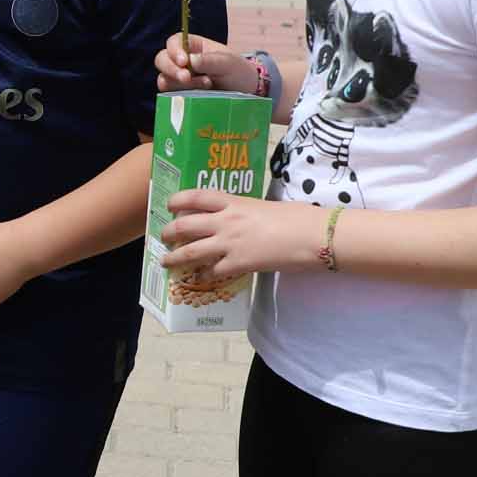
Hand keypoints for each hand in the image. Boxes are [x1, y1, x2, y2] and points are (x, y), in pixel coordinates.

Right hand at [156, 35, 255, 95]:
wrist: (246, 93)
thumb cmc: (238, 71)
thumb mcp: (229, 63)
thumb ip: (210, 60)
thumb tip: (190, 61)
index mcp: (193, 46)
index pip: (174, 42)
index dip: (174, 50)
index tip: (183, 62)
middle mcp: (182, 61)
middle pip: (162, 60)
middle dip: (171, 69)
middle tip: (187, 78)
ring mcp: (179, 79)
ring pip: (164, 79)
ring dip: (179, 84)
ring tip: (206, 86)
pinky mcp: (180, 95)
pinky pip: (170, 95)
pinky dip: (179, 95)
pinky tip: (198, 96)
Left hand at [159, 189, 315, 281]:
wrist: (312, 235)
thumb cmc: (297, 216)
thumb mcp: (266, 206)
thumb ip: (248, 210)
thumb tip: (244, 216)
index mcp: (235, 202)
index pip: (197, 196)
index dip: (178, 200)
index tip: (169, 205)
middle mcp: (226, 221)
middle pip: (185, 224)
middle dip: (170, 231)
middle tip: (164, 236)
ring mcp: (230, 243)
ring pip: (190, 251)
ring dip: (175, 257)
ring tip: (166, 261)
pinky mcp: (238, 264)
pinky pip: (211, 271)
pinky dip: (202, 276)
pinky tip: (199, 279)